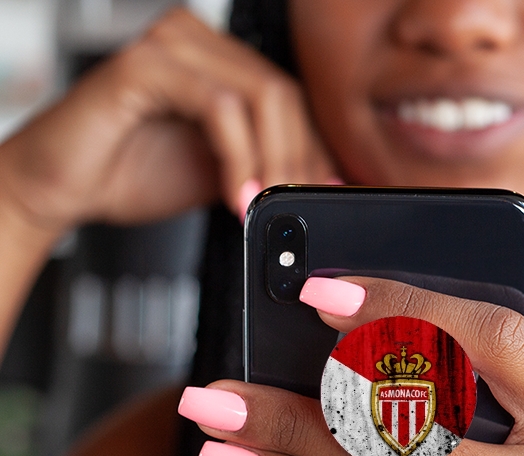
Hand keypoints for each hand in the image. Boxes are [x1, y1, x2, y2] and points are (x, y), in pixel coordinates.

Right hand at [0, 8, 335, 234]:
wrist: (64, 186)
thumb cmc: (130, 173)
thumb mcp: (220, 174)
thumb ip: (263, 167)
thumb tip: (316, 183)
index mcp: (218, 62)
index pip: (289, 99)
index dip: (313, 150)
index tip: (321, 195)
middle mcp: (197, 42)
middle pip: (283, 95)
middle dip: (298, 161)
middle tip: (293, 207)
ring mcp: (170, 46)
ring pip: (260, 96)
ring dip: (272, 161)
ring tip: (263, 206)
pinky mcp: (145, 65)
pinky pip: (219, 106)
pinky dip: (238, 157)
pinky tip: (236, 195)